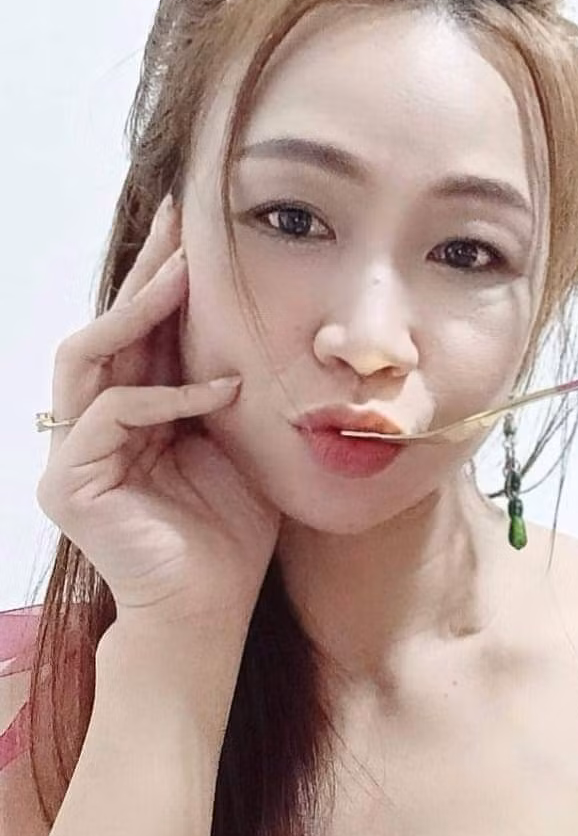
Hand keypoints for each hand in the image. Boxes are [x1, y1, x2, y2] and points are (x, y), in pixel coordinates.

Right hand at [36, 196, 281, 632]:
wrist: (212, 612)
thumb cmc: (232, 535)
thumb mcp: (238, 442)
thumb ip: (226, 387)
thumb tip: (252, 318)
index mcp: (131, 415)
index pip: (137, 334)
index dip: (162, 279)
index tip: (194, 225)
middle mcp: (90, 428)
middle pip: (105, 331)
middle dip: (144, 274)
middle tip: (180, 222)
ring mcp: (70, 455)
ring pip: (87, 357)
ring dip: (138, 314)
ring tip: (185, 277)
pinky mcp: (66, 484)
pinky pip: (108, 415)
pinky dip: (162, 396)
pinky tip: (215, 390)